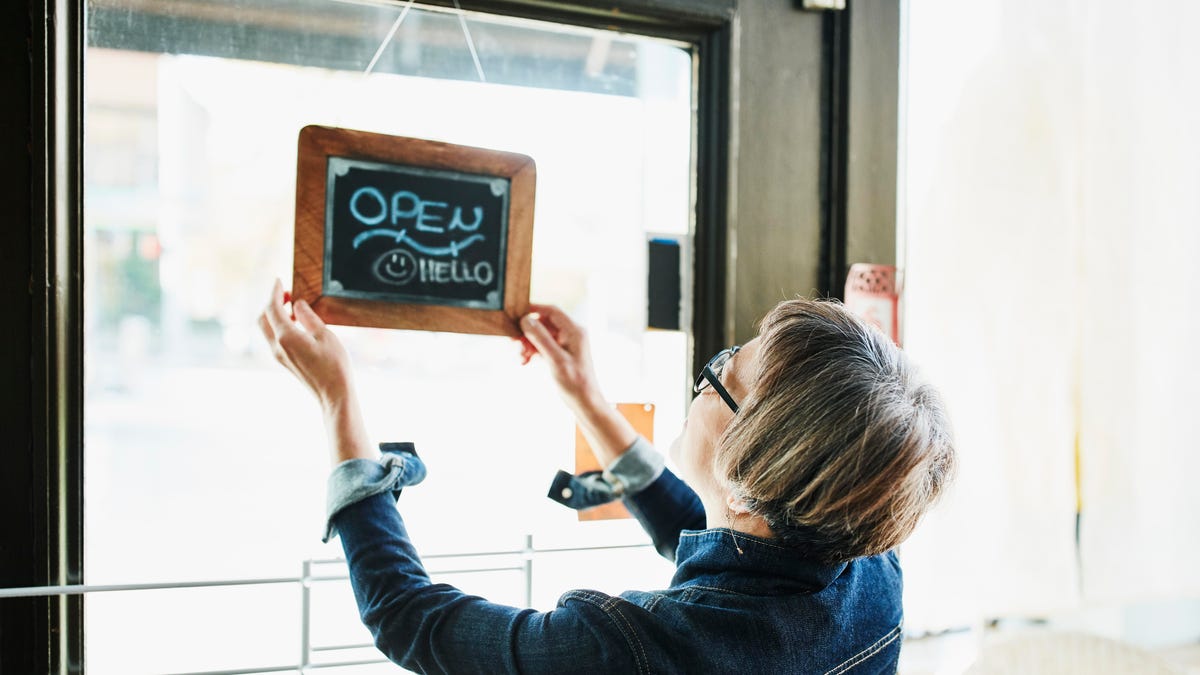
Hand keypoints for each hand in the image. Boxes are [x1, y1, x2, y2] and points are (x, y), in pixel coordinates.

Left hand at [258, 279, 352, 410]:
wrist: (333, 394)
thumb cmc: (334, 365)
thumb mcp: (324, 335)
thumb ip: (308, 316)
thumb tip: (298, 303)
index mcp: (286, 337)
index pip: (272, 308)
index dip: (274, 292)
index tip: (278, 280)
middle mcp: (277, 346)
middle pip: (263, 318)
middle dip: (271, 303)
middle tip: (286, 293)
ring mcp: (279, 355)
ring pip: (266, 329)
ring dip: (274, 314)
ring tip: (292, 306)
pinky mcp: (284, 361)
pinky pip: (274, 338)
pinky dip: (279, 325)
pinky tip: (296, 324)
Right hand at [519, 303, 636, 464]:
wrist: (585, 403)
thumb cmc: (575, 383)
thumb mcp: (556, 360)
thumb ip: (541, 338)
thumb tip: (526, 320)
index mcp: (574, 331)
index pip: (551, 311)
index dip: (533, 309)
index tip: (516, 314)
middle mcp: (570, 335)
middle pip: (543, 324)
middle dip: (527, 333)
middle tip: (514, 343)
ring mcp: (565, 345)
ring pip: (540, 336)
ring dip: (527, 344)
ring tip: (519, 357)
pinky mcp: (560, 355)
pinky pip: (542, 347)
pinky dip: (531, 353)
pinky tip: (523, 362)